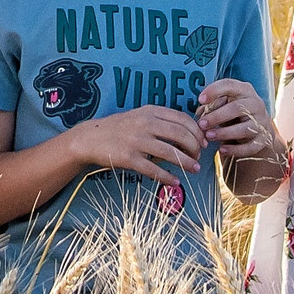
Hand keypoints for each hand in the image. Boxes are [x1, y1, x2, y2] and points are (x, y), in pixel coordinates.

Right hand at [63, 105, 202, 184]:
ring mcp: (136, 141)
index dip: (197, 132)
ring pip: (170, 153)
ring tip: (194, 169)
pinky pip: (153, 170)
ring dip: (186, 163)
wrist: (91, 138)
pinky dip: (167, 177)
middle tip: (199, 157)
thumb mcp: (140, 116)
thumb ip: (162, 120)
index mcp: (150, 111)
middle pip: (181, 135)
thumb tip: (189, 133)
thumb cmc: (120, 128)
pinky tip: (175, 181)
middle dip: (195, 148)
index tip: (203, 142)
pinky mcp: (128, 158)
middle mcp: (145, 124)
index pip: (183, 119)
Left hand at [198, 79, 283, 171]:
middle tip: (201, 124)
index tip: (200, 99)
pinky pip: (250, 147)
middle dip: (217, 116)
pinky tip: (222, 150)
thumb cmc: (234, 113)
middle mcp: (256, 104)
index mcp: (244, 90)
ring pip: (244, 129)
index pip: (229, 85)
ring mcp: (262, 122)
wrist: (258, 128)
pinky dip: (235, 149)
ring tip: (208, 136)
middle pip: (236, 108)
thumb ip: (213, 106)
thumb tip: (200, 113)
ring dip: (224, 133)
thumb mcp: (225, 104)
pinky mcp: (264, 139)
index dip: (214, 91)